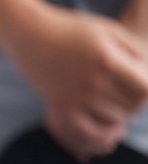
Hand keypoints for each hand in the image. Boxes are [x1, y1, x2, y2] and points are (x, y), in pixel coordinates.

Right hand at [13, 8, 147, 159]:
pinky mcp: (59, 106)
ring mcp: (73, 97)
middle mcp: (91, 82)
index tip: (140, 82)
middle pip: (131, 107)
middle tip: (126, 91)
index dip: (147, 89)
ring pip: (113, 120)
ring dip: (119, 115)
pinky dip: (100, 133)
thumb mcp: (110, 31)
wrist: (28, 33)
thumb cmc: (72, 29)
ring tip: (113, 101)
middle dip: (136, 102)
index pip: (145, 89)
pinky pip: (87, 132)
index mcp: (107, 60)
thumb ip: (137, 53)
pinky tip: (104, 125)